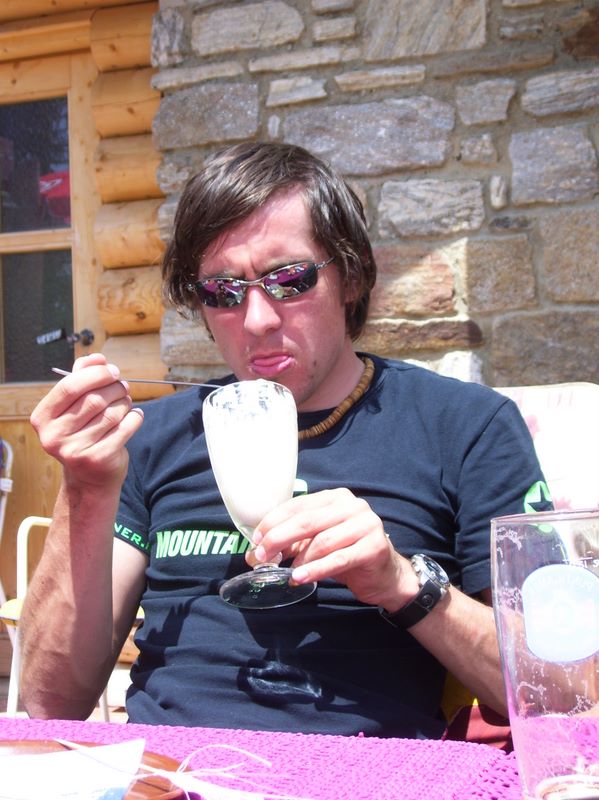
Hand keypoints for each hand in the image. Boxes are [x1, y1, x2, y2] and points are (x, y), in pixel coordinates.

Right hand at [30, 353, 143, 490]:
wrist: (89, 477)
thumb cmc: (83, 432)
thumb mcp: (75, 405)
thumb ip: (83, 377)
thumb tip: (97, 357)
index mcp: (43, 418)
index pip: (70, 386)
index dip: (96, 374)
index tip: (113, 370)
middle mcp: (54, 436)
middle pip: (94, 399)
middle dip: (115, 388)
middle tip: (123, 387)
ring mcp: (75, 450)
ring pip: (112, 413)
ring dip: (124, 403)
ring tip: (125, 403)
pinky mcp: (98, 459)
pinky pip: (125, 427)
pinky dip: (134, 418)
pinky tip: (133, 417)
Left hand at [251, 488, 417, 609]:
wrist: (386, 575)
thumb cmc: (347, 554)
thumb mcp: (317, 543)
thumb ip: (293, 542)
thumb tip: (256, 552)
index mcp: (335, 498)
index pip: (297, 506)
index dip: (273, 522)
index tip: (255, 541)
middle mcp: (352, 505)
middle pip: (306, 521)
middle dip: (278, 539)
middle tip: (261, 557)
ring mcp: (365, 524)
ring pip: (322, 541)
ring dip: (299, 559)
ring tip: (286, 572)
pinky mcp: (374, 546)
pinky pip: (338, 559)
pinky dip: (316, 570)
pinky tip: (300, 579)